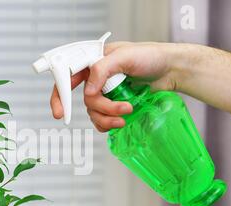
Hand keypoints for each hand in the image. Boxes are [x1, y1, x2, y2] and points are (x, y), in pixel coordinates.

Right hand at [49, 42, 179, 131]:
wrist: (171, 69)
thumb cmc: (150, 56)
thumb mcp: (124, 56)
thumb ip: (101, 70)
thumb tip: (88, 91)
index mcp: (92, 62)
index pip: (67, 78)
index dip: (60, 96)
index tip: (59, 113)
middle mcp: (95, 78)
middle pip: (86, 101)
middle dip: (102, 108)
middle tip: (121, 109)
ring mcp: (105, 93)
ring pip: (94, 113)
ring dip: (109, 117)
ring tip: (128, 113)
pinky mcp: (113, 105)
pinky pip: (102, 120)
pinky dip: (109, 124)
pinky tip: (122, 121)